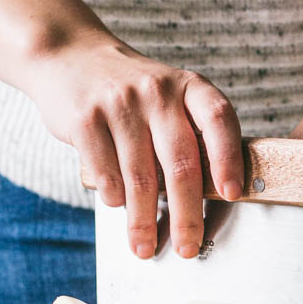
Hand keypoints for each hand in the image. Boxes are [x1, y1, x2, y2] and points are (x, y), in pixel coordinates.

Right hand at [26, 34, 243, 259]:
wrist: (70, 56)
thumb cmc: (130, 91)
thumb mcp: (167, 96)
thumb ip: (188, 132)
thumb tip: (212, 195)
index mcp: (188, 86)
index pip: (219, 120)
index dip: (229, 159)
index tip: (232, 194)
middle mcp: (157, 90)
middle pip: (181, 162)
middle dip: (186, 214)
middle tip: (188, 247)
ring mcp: (120, 103)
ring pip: (140, 177)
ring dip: (144, 221)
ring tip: (145, 246)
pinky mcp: (85, 118)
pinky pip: (106, 173)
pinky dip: (114, 198)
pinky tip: (117, 206)